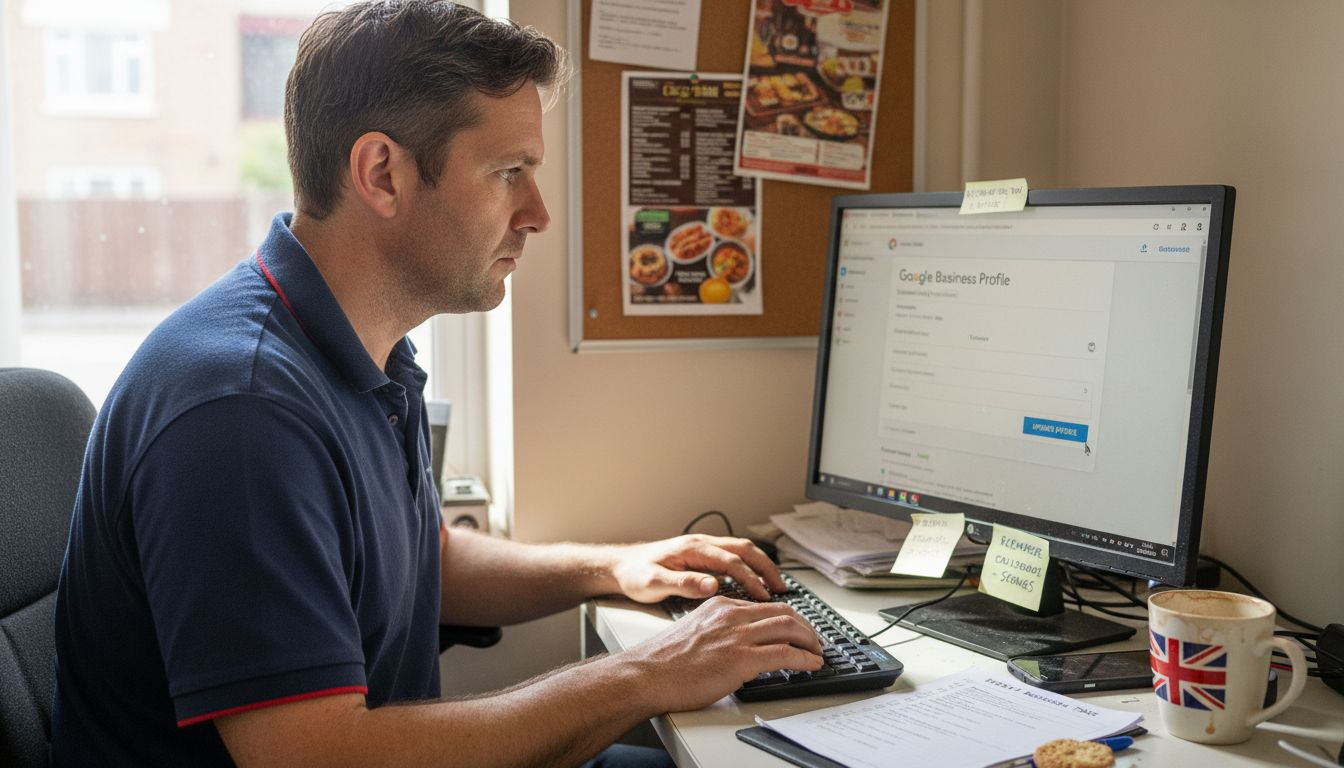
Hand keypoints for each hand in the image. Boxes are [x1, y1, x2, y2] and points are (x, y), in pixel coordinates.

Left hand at [609, 534, 785, 602]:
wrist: (619, 566)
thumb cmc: (634, 575)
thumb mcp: (653, 584)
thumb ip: (683, 584)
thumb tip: (712, 586)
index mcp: (692, 549)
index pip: (732, 562)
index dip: (751, 579)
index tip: (765, 596)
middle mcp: (700, 544)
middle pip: (744, 549)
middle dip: (766, 568)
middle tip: (781, 588)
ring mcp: (702, 548)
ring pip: (741, 550)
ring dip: (760, 565)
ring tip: (775, 585)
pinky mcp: (700, 555)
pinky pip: (732, 556)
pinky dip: (749, 566)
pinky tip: (753, 582)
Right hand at [626, 596, 824, 712]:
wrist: (647, 675)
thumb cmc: (663, 662)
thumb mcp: (694, 632)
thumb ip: (717, 631)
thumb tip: (734, 646)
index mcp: (719, 605)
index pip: (763, 606)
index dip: (786, 618)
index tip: (795, 628)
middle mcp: (731, 614)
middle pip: (783, 612)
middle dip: (805, 626)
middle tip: (814, 640)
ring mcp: (738, 635)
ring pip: (789, 628)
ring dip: (810, 641)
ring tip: (817, 652)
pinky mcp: (742, 658)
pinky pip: (786, 654)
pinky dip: (805, 658)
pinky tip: (812, 665)